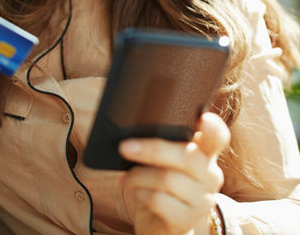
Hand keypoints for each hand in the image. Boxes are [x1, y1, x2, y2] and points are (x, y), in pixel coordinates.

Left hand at [119, 112, 228, 234]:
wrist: (163, 225)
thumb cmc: (162, 184)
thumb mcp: (166, 161)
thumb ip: (164, 142)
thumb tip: (136, 127)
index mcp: (205, 154)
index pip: (218, 137)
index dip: (214, 128)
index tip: (204, 119)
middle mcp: (210, 175)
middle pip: (185, 156)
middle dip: (151, 149)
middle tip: (124, 147)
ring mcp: (202, 200)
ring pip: (167, 179)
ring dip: (138, 175)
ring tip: (126, 177)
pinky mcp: (187, 220)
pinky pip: (158, 200)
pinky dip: (140, 193)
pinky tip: (134, 191)